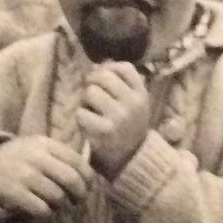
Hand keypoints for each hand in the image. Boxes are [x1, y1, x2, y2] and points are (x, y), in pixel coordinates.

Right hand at [0, 137, 93, 216]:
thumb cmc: (21, 159)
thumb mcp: (39, 148)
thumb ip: (62, 156)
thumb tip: (91, 176)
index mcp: (45, 144)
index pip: (78, 162)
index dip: (88, 178)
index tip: (88, 187)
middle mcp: (36, 158)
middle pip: (71, 180)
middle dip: (80, 194)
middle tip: (78, 201)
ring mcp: (24, 175)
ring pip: (58, 196)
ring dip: (62, 205)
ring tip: (58, 204)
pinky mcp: (15, 193)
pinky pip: (42, 209)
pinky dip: (47, 212)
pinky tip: (44, 209)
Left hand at [75, 62, 149, 178]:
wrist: (130, 159)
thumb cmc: (126, 125)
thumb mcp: (132, 102)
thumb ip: (120, 82)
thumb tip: (98, 63)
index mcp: (141, 94)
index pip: (124, 67)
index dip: (108, 69)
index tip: (104, 81)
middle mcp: (133, 104)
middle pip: (102, 76)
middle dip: (92, 83)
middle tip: (93, 97)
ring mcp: (120, 117)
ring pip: (90, 92)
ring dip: (85, 101)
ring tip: (92, 111)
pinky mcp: (104, 131)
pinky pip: (81, 113)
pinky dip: (81, 118)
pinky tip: (89, 125)